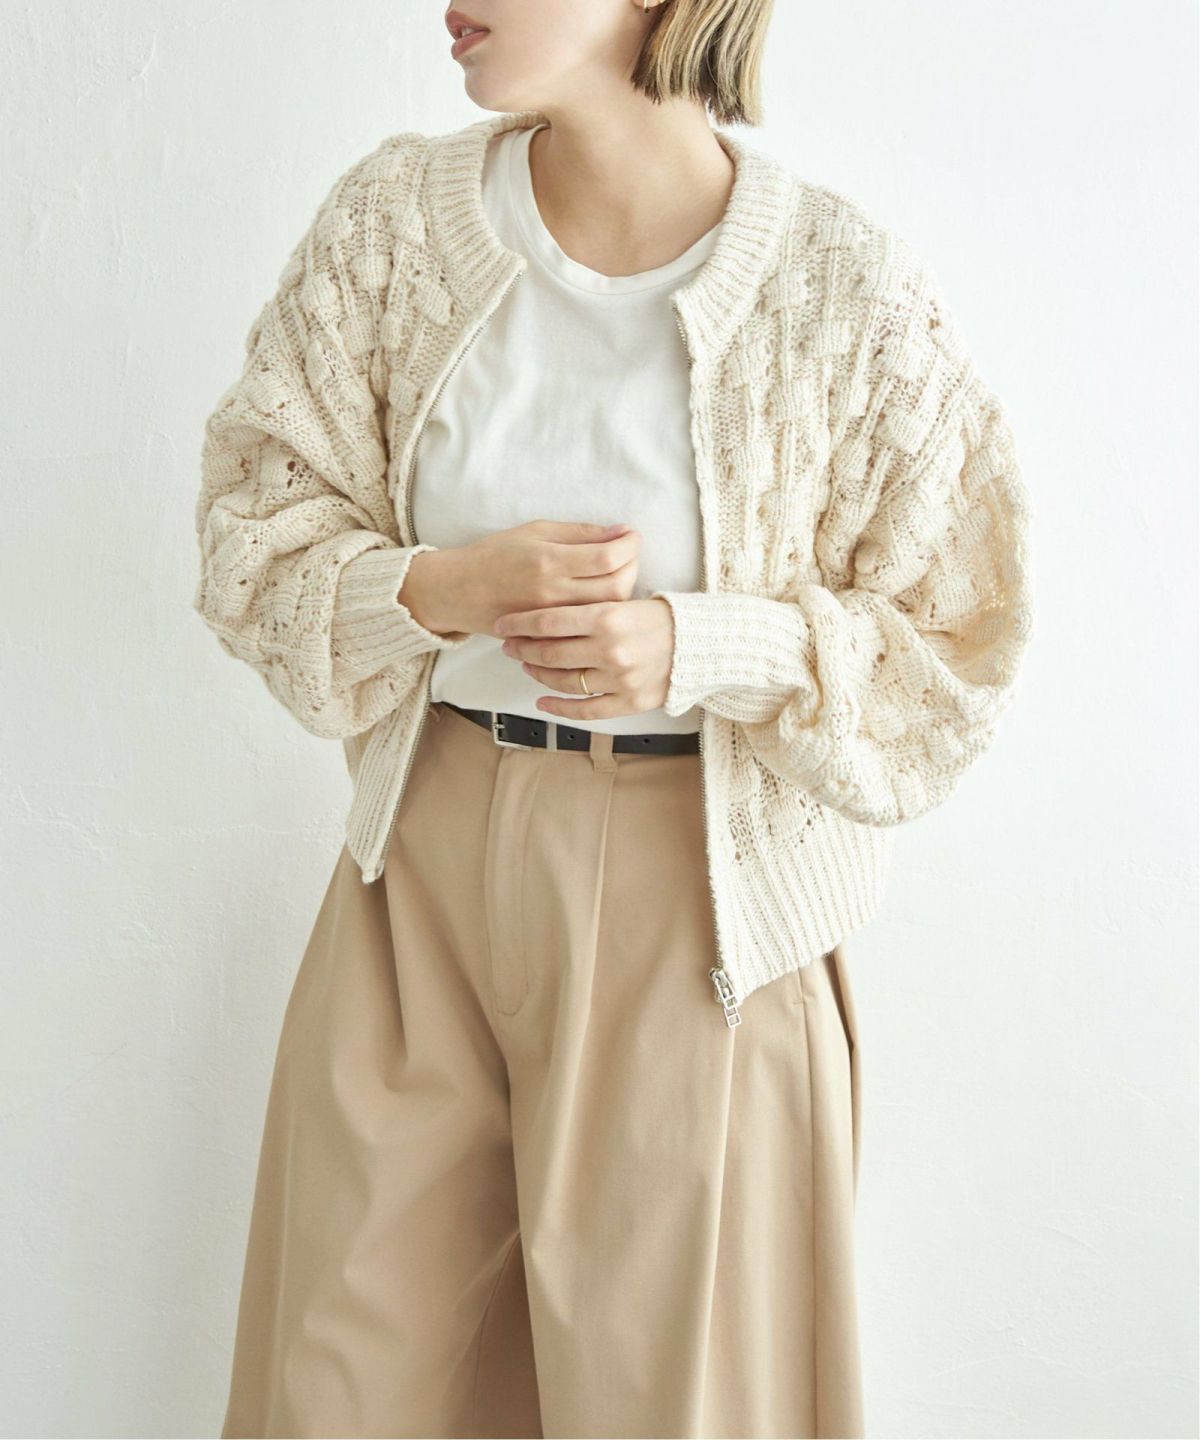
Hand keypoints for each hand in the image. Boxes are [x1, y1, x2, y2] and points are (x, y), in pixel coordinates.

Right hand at [399, 519, 640, 637]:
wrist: (459, 591)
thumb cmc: (495, 554)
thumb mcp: (535, 531)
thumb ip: (579, 533)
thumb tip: (619, 532)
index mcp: (549, 561)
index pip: (608, 556)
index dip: (629, 544)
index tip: (631, 535)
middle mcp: (553, 593)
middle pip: (616, 586)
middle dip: (632, 566)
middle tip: (628, 553)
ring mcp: (553, 619)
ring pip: (608, 610)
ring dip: (622, 589)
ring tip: (616, 572)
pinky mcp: (550, 635)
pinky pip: (589, 626)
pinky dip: (603, 610)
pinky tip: (601, 595)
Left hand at [494, 596, 675, 720]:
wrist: (702, 643)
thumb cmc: (661, 617)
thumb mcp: (625, 599)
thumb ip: (589, 605)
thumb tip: (546, 609)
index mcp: (609, 616)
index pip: (549, 620)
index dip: (519, 623)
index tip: (502, 624)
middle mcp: (611, 649)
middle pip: (550, 652)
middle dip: (523, 649)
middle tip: (509, 645)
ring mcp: (619, 679)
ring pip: (563, 680)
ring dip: (538, 675)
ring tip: (527, 665)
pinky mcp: (628, 702)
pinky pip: (585, 710)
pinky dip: (559, 707)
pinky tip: (542, 701)